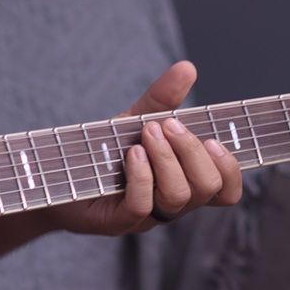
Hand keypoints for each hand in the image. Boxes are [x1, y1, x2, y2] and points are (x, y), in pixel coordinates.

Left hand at [46, 61, 242, 235]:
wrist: (58, 171)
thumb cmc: (105, 149)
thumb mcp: (136, 120)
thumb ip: (163, 98)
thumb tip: (187, 67)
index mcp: (184, 181)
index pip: (226, 191)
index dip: (231, 169)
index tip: (214, 139)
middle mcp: (171, 202)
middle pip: (208, 188)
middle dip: (193, 151)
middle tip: (167, 125)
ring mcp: (147, 216)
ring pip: (178, 198)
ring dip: (167, 159)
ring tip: (147, 134)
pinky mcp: (118, 222)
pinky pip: (142, 206)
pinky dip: (142, 176)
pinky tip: (133, 154)